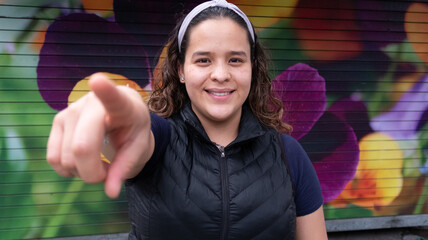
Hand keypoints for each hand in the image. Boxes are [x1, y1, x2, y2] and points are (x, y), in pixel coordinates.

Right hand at [46, 73, 153, 197]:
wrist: (122, 117)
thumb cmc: (133, 131)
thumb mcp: (138, 150)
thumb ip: (124, 169)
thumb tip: (110, 193)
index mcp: (122, 105)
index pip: (112, 98)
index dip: (105, 91)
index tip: (98, 81)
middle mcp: (92, 103)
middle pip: (82, 148)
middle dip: (92, 173)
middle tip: (107, 172)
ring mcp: (70, 110)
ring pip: (66, 158)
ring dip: (82, 171)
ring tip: (98, 162)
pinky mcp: (57, 120)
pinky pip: (53, 158)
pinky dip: (67, 169)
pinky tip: (82, 160)